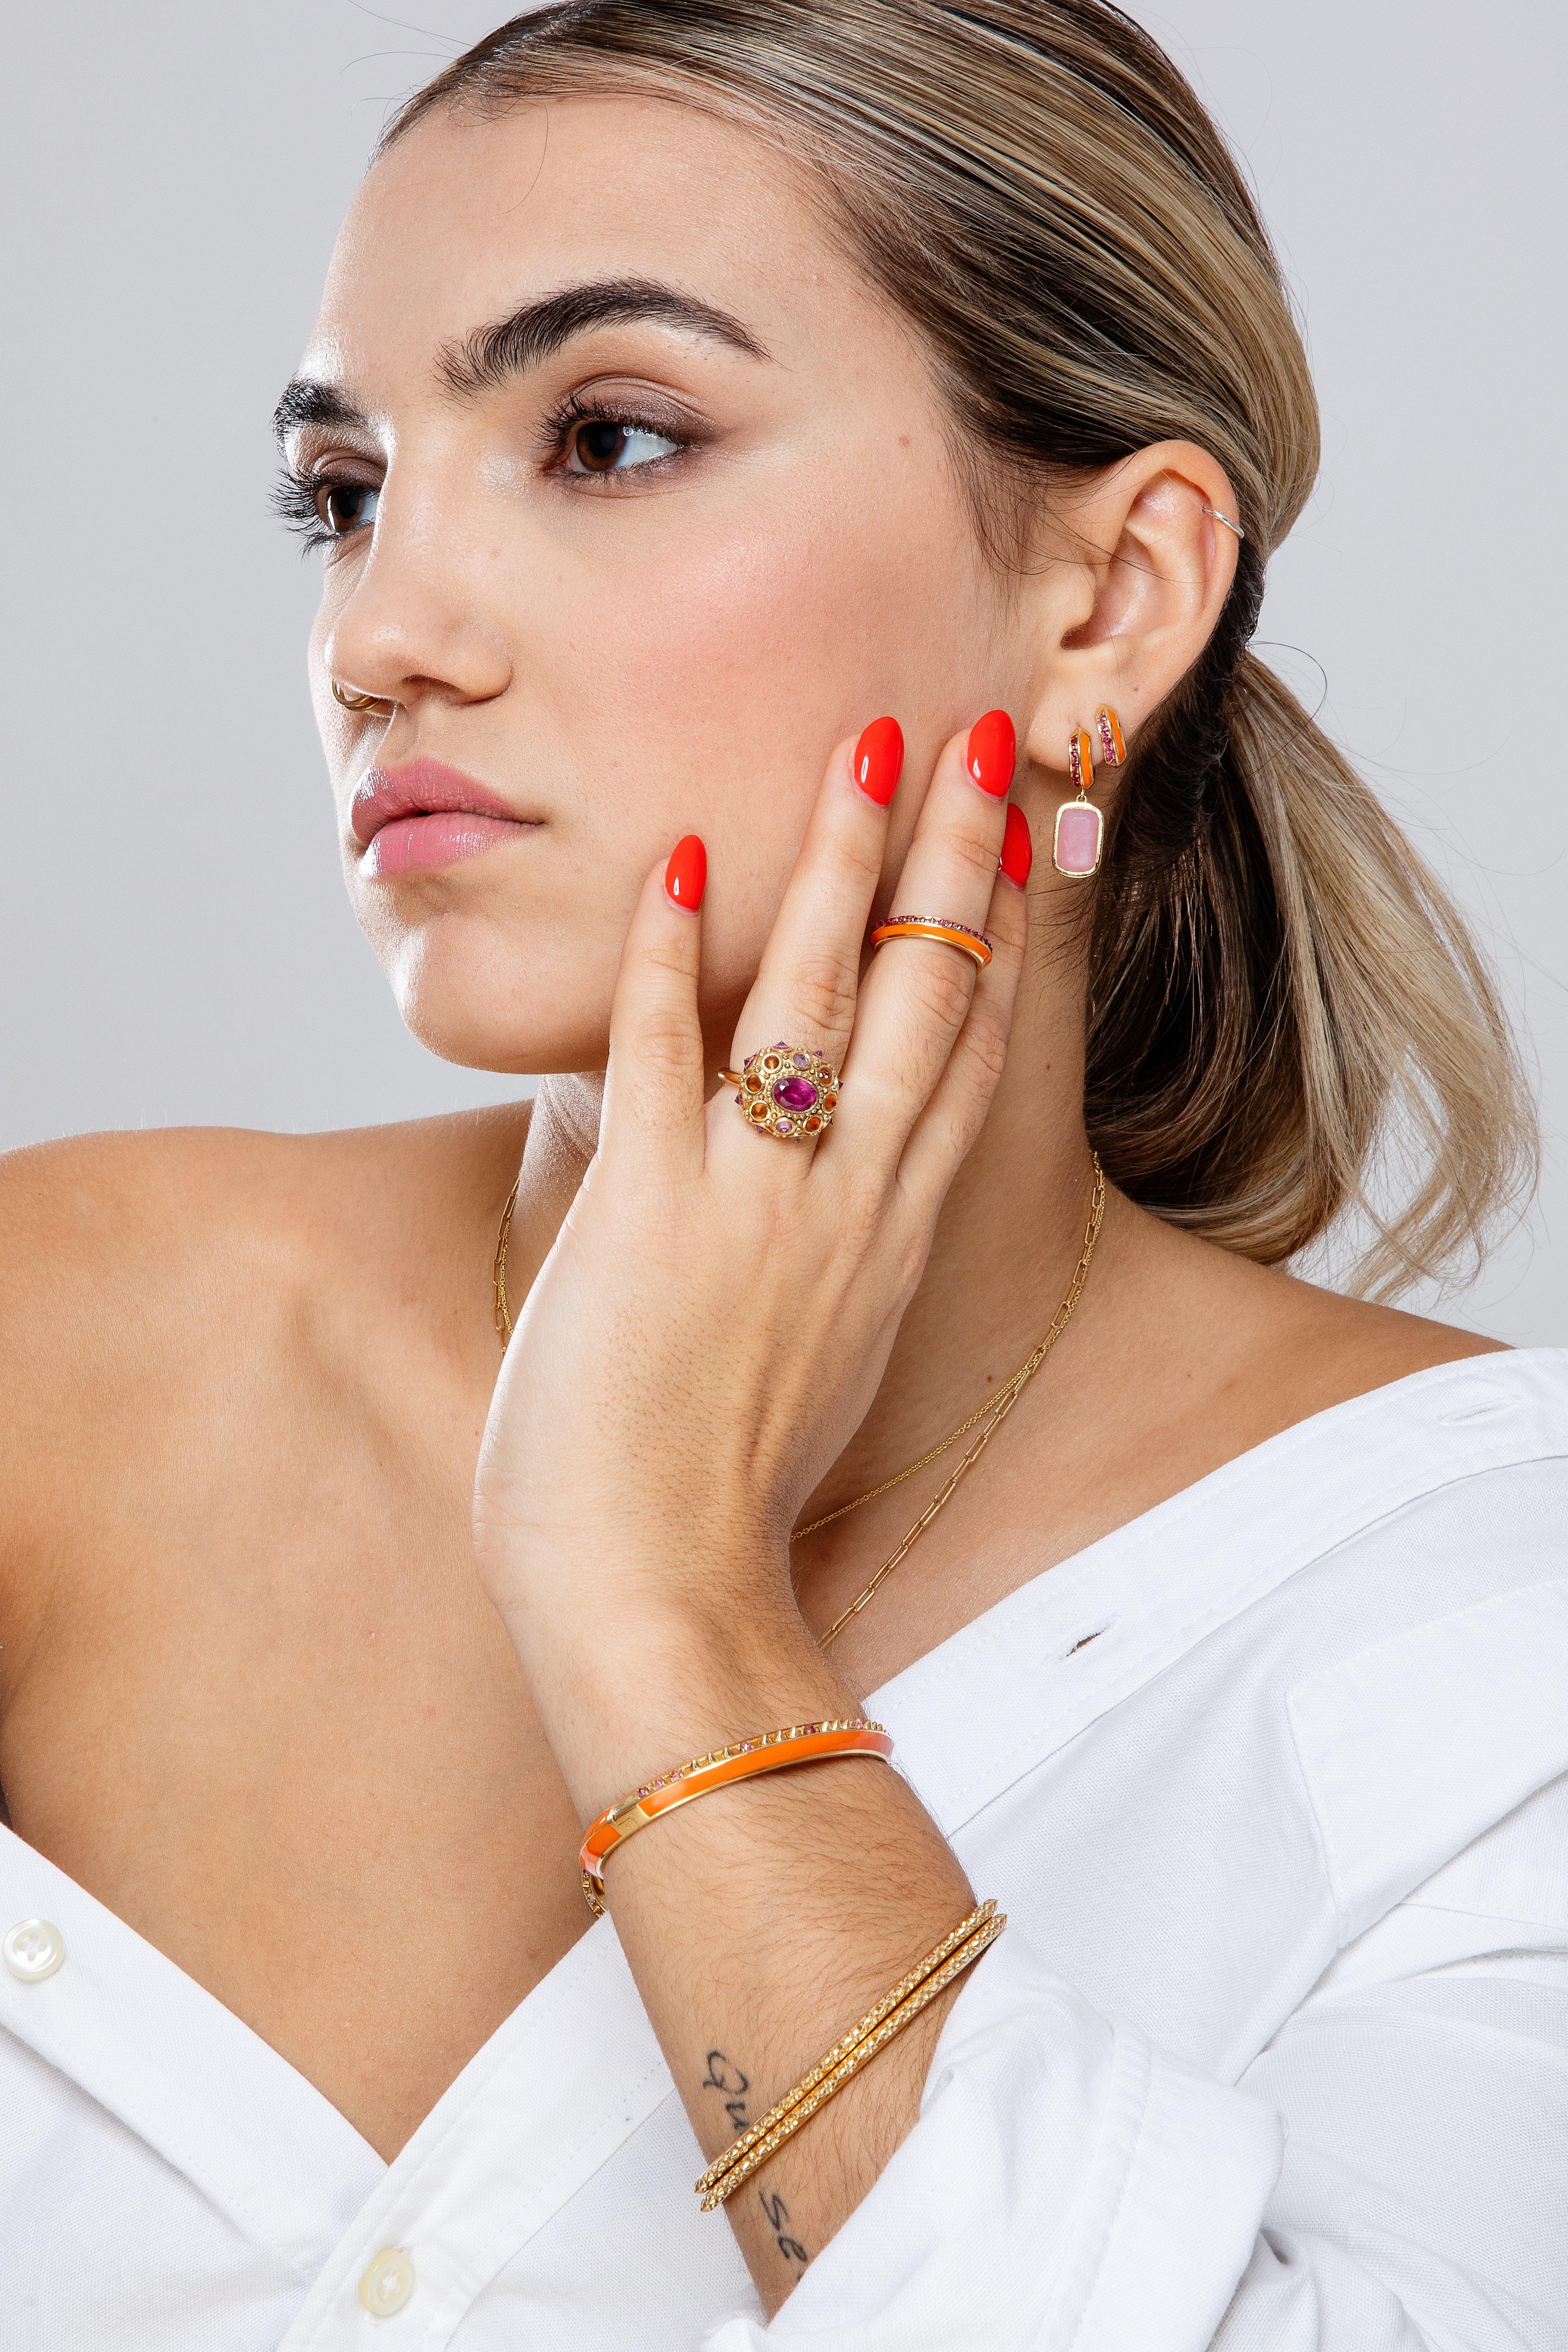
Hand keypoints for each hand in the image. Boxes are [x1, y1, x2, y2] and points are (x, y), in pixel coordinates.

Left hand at [473, 711, 1026, 1802]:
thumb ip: (832, 1273)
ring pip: (817, 993)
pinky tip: (686, 858)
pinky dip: (672, 951)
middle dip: (950, 856)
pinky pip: (666, 1049)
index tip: (1020, 844)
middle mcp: (849, 1201)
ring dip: (840, 859)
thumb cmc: (726, 1498)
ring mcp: (757, 1197)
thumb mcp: (822, 1367)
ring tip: (862, 742)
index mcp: (894, 1238)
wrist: (663, 1590)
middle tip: (973, 736)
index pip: (971, 1056)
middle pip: (925, 995)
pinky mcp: (648, 1208)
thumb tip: (817, 1224)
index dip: (1003, 939)